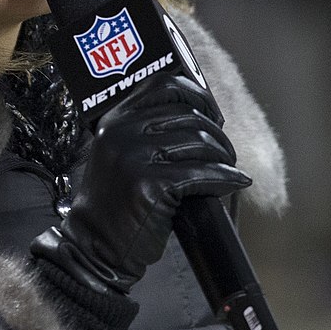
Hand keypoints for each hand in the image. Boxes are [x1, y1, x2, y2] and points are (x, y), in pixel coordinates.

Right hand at [35, 74, 251, 293]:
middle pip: (189, 115)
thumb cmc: (115, 201)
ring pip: (200, 143)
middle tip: (224, 153)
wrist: (96, 244)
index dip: (197, 94)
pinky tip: (234, 182)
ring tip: (227, 170)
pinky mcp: (149, 185)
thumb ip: (146, 129)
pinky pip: (202, 173)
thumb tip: (202, 113)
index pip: (164, 85)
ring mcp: (133, 158)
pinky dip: (225, 178)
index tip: (213, 113)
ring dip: (224, 158)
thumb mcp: (120, 152)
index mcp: (115, 119)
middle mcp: (121, 132)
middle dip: (217, 135)